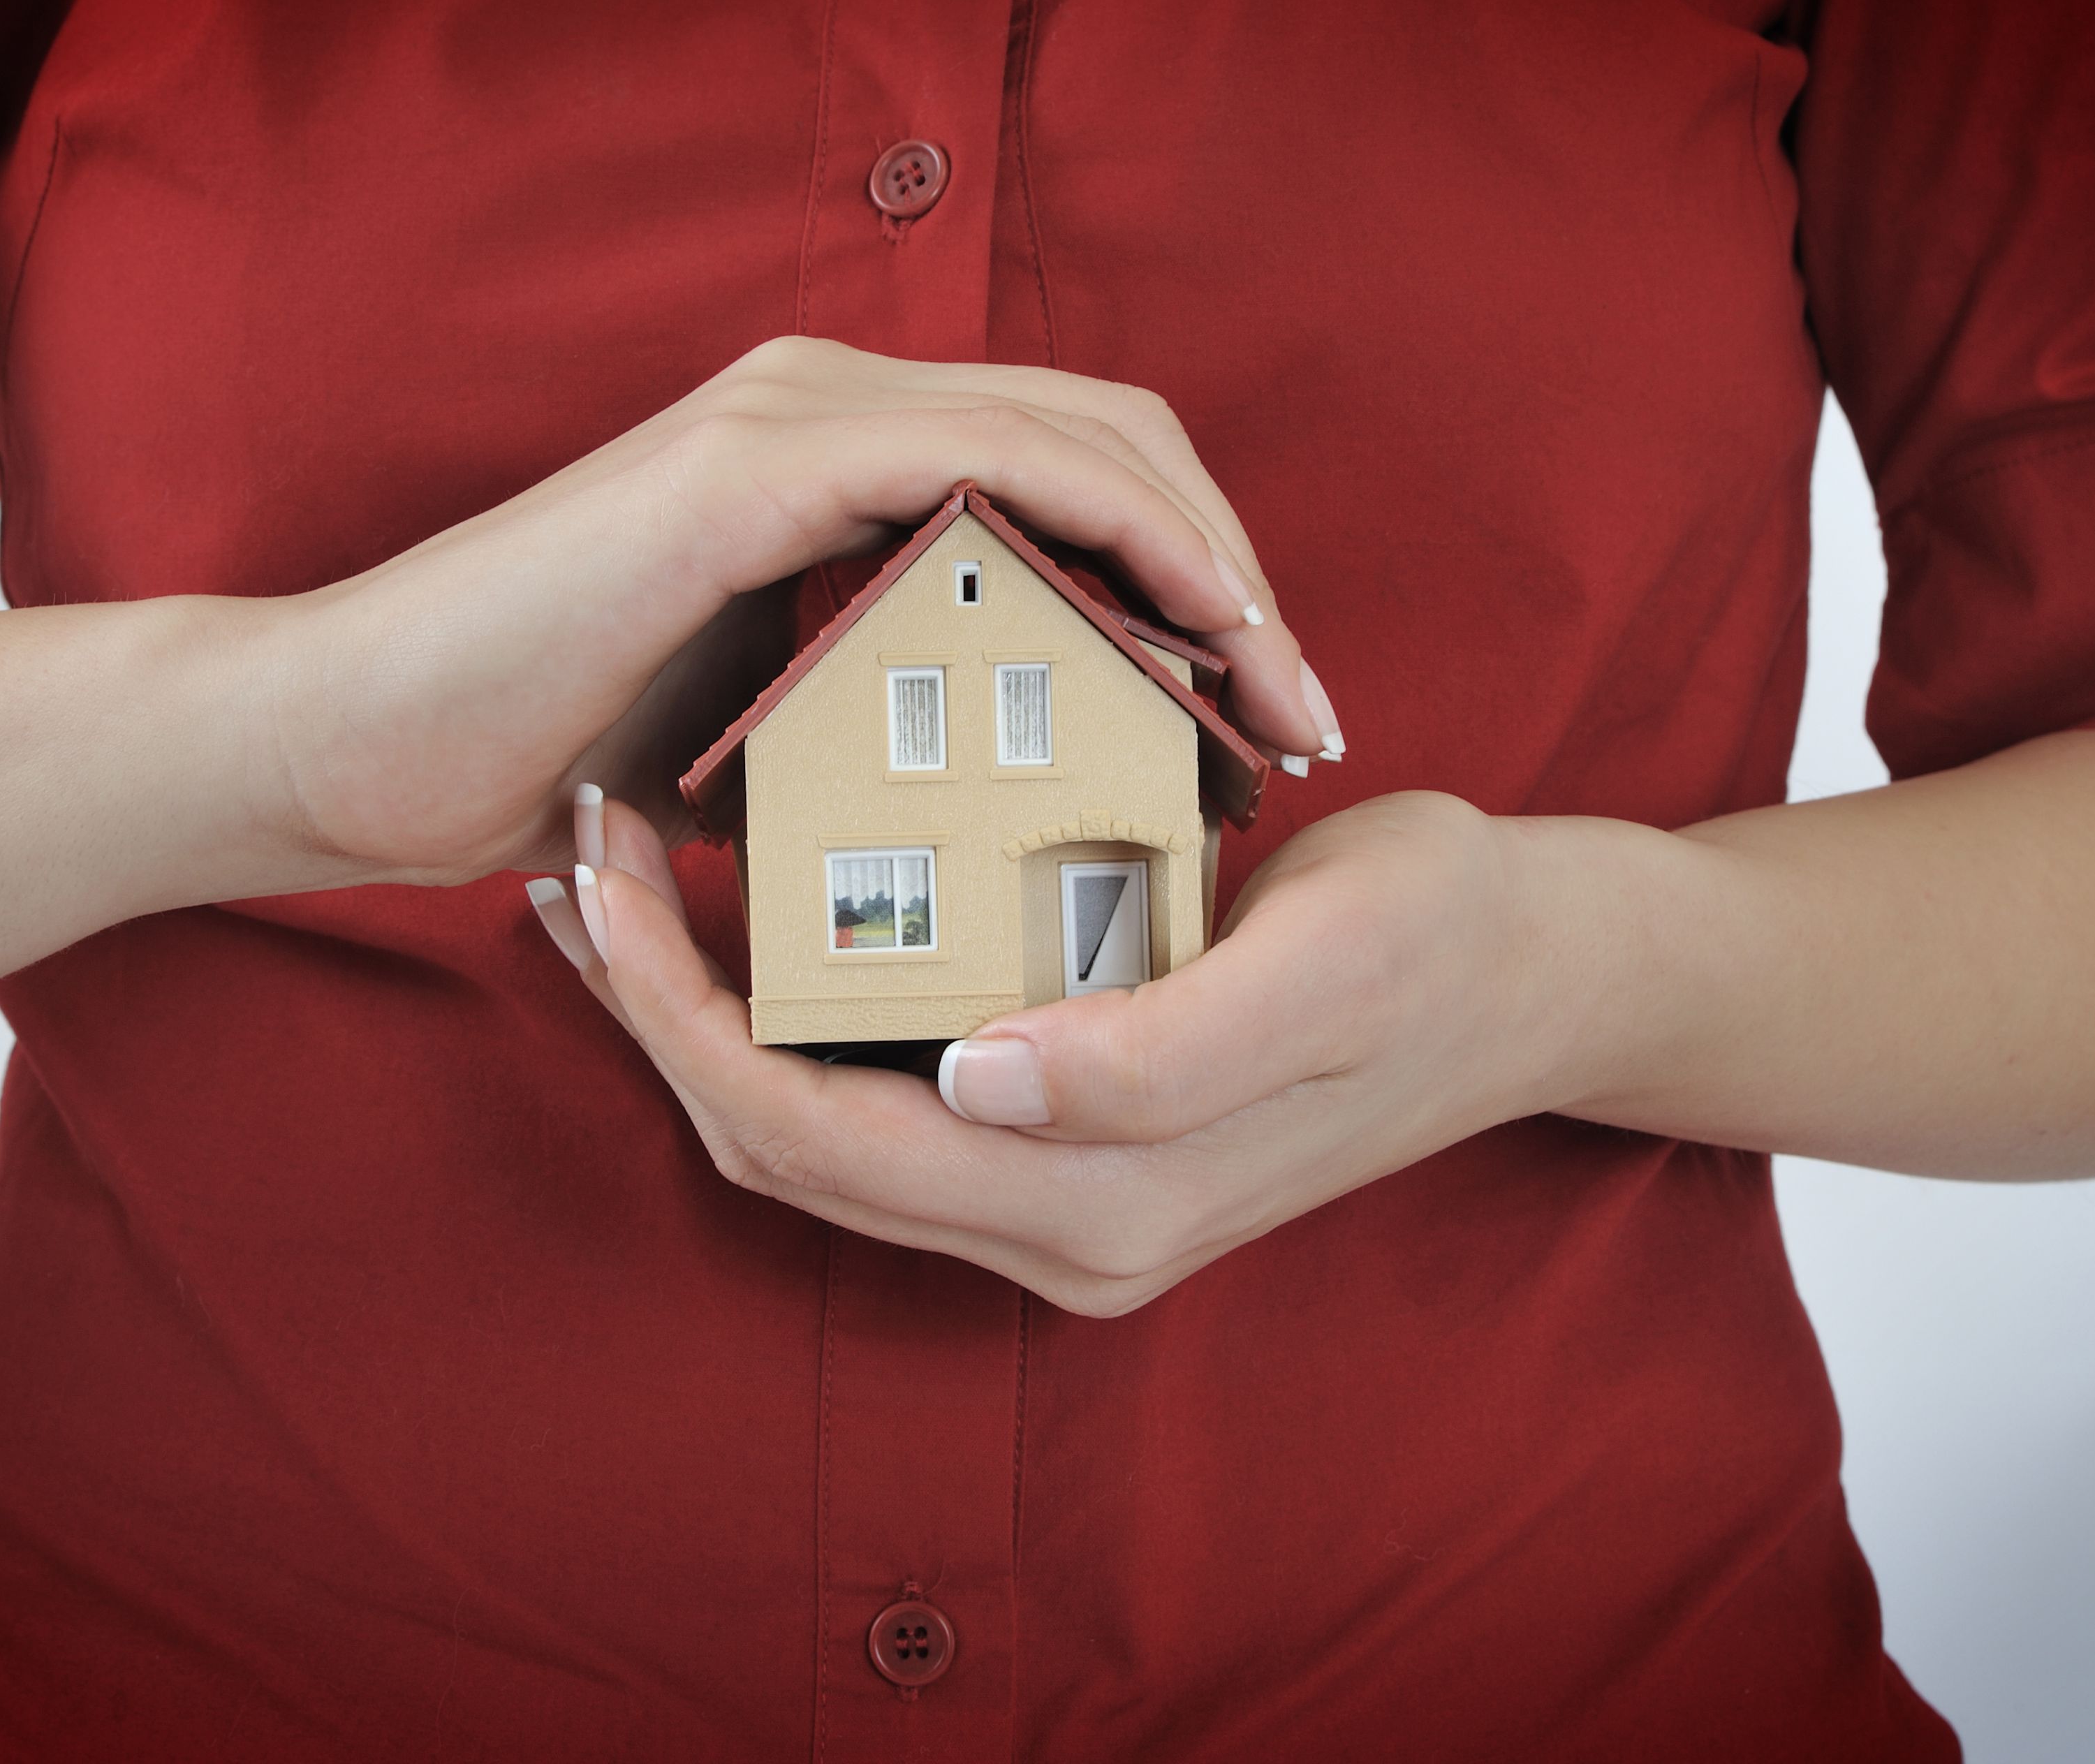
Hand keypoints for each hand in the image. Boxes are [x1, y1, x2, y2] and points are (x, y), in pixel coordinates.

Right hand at [259, 336, 1342, 885]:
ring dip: (1208, 564)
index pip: (1079, 471)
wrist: (351, 743)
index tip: (1267, 716)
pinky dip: (1112, 543)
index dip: (1198, 573)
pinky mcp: (756, 471)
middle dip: (1237, 573)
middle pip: (1118, 440)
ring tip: (1281, 703)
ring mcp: (795, 422)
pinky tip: (1181, 650)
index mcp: (840, 460)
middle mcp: (831, 408)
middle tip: (1309, 718)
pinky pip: (993, 469)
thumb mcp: (761, 723)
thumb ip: (872, 703)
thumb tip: (988, 784)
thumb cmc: (542, 750)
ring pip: (1082, 442)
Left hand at [535, 790, 1582, 1315]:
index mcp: (1106, 1199)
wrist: (1524, 980)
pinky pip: (867, 1107)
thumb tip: (981, 1080)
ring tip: (609, 888)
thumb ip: (1163, 1053)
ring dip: (694, 1023)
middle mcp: (1058, 1234)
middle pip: (779, 1149)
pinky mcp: (1056, 1151)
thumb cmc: (1435, 942)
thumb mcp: (1327, 968)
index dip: (682, 1021)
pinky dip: (777, 1023)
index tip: (603, 884)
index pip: (817, 1135)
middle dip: (651, 1017)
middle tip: (570, 861)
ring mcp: (1053, 1204)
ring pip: (807, 1138)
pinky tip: (733, 923)